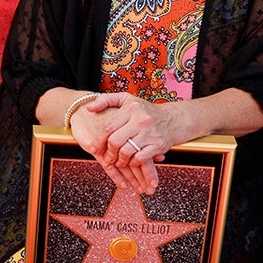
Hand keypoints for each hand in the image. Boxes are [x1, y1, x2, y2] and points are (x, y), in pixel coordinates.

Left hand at [69, 93, 185, 194]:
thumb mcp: (126, 99)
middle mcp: (140, 120)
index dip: (99, 140)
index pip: (108, 127)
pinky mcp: (158, 145)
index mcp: (131, 108)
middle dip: (109, 152)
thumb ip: (106, 100)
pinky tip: (130, 162)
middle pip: (115, 141)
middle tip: (107, 157)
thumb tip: (89, 108)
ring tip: (117, 161)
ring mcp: (150, 133)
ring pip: (126, 151)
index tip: (95, 147)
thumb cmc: (145, 110)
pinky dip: (132, 162)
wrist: (173, 119)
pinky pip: (139, 158)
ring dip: (119, 160)